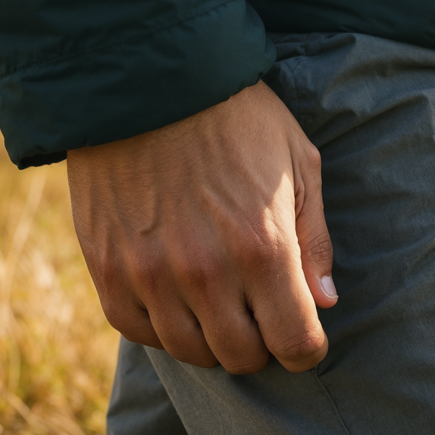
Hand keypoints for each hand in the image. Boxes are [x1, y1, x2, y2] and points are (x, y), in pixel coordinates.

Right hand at [65, 82, 335, 373]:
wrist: (147, 76)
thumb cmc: (234, 114)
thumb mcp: (296, 160)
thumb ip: (314, 238)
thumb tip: (324, 303)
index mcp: (263, 246)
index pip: (296, 344)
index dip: (307, 345)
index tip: (305, 330)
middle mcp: (207, 273)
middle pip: (243, 358)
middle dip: (261, 342)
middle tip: (260, 310)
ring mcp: (152, 277)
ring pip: (192, 353)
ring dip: (212, 336)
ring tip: (218, 300)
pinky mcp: (109, 273)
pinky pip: (142, 333)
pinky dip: (163, 324)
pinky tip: (175, 292)